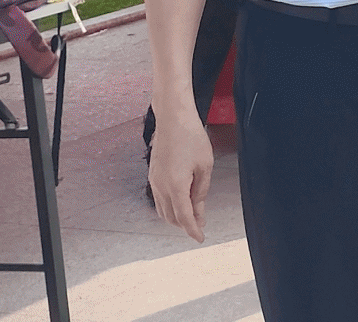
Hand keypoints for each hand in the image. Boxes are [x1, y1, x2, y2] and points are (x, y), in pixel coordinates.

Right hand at [149, 105, 214, 241]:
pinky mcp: (152, 175)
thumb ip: (201, 191)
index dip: (193, 230)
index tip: (200, 238)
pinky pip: (159, 199)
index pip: (184, 217)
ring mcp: (154, 181)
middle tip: (201, 225)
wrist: (173, 119)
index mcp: (176, 186)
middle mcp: (161, 186)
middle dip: (185, 225)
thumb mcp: (205, 166)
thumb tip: (198, 210)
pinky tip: (181, 202)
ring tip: (193, 215)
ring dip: (176, 217)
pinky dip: (169, 206)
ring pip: (163, 210)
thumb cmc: (191, 138)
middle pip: (171, 217)